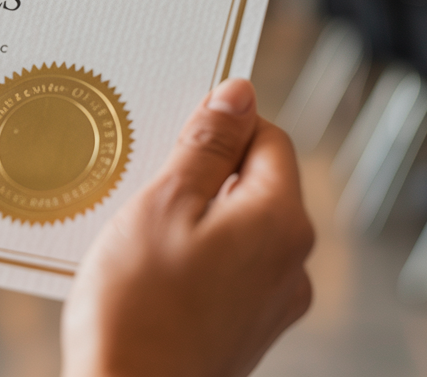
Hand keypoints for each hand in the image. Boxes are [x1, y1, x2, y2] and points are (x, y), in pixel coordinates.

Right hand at [61, 79, 313, 376]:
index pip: (268, 138)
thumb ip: (206, 145)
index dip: (221, 125)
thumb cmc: (139, 307)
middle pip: (253, 184)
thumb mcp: (163, 203)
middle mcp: (291, 263)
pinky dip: (190, 258)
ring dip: (190, 217)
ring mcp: (271, 304)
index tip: (172, 131)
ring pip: (235, 229)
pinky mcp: (245, 332)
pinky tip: (145, 271)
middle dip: (199, 173)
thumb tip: (239, 93)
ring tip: (135, 233)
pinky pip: (225, 271)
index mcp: (281, 221)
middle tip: (142, 183)